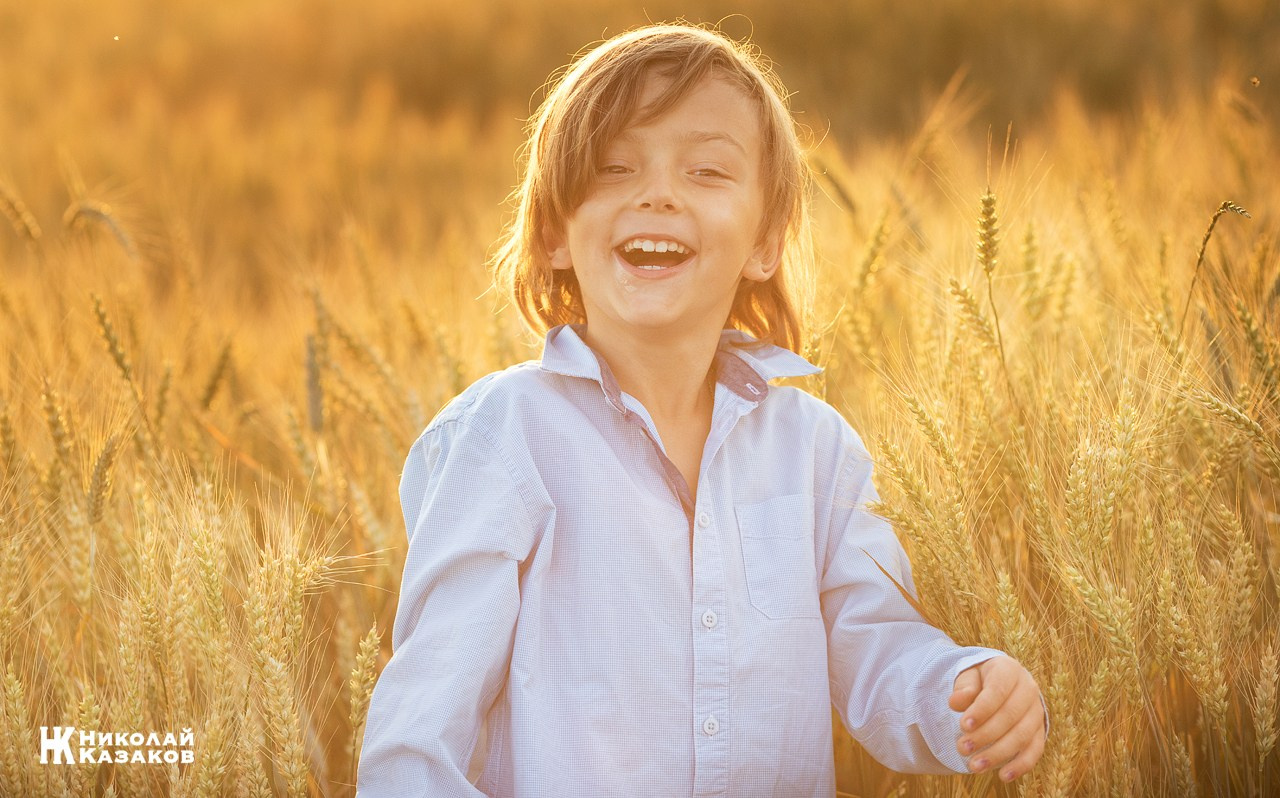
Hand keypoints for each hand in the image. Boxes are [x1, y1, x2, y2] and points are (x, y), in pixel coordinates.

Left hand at [949, 655, 1045, 781]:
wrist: (998, 685)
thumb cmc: (979, 681)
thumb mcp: (968, 677)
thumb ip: (963, 687)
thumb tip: (956, 702)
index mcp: (1009, 670)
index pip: (998, 690)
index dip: (982, 709)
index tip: (963, 725)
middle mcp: (1028, 689)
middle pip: (1010, 715)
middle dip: (985, 735)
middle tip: (962, 748)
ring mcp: (1037, 712)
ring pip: (1022, 736)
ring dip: (998, 753)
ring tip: (973, 766)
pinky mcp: (1040, 731)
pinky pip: (1035, 750)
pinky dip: (1020, 765)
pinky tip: (1003, 776)